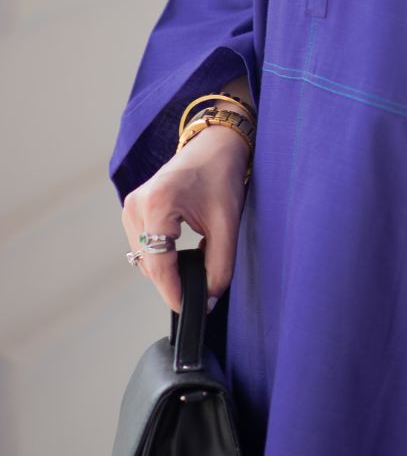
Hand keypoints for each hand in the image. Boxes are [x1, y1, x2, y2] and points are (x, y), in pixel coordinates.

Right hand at [121, 121, 249, 313]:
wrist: (215, 144)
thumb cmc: (222, 175)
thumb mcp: (227, 223)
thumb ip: (219, 265)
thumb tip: (209, 299)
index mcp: (157, 205)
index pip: (159, 265)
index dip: (174, 292)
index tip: (190, 310)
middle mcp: (136, 205)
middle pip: (149, 264)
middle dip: (172, 282)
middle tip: (202, 293)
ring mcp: (131, 206)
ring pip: (144, 257)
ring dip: (166, 270)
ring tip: (196, 266)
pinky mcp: (134, 208)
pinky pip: (143, 245)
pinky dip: (161, 256)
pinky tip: (182, 254)